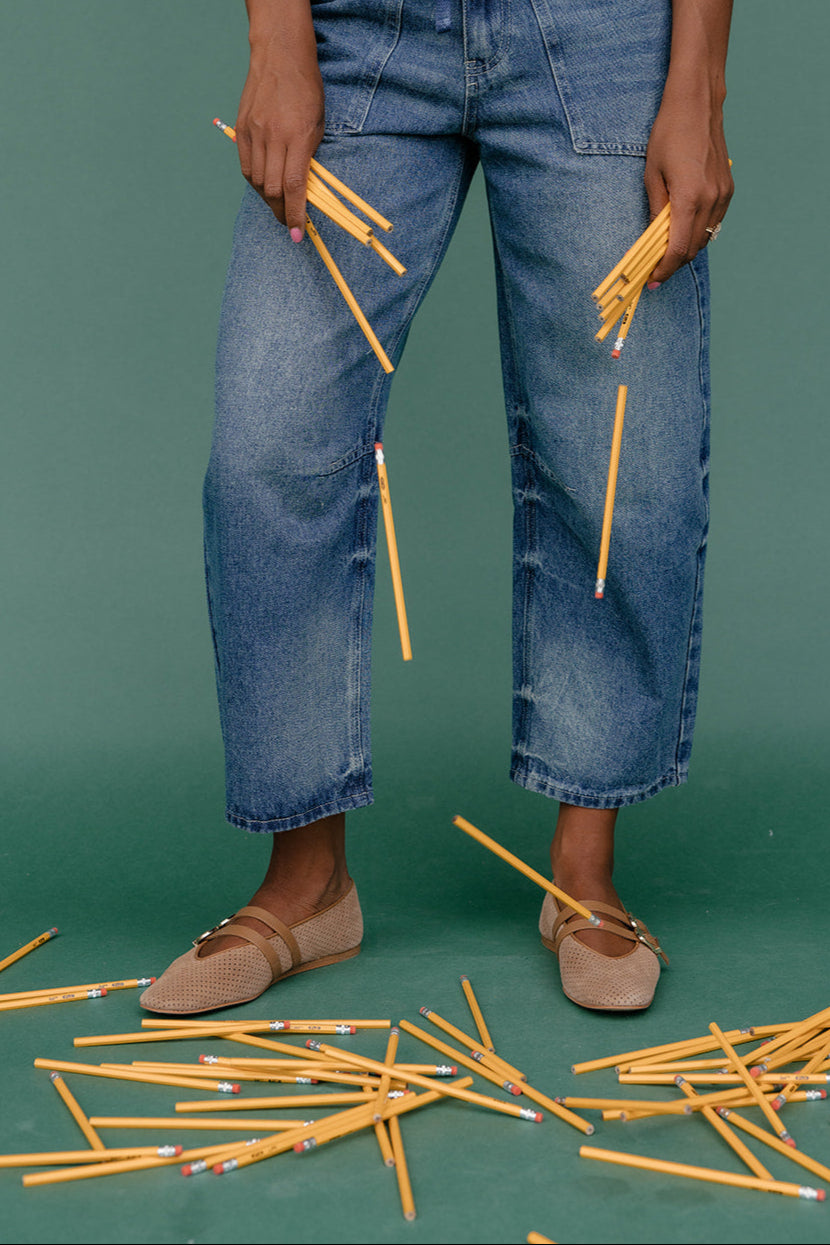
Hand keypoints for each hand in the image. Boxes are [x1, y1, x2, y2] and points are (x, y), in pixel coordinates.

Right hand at [235, 0, 323, 239]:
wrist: (279, 56)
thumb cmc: (307, 90)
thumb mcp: (318, 125)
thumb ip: (309, 158)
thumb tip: (303, 190)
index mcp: (297, 137)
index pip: (293, 187)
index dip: (296, 215)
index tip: (298, 234)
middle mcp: (272, 137)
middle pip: (271, 190)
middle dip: (281, 213)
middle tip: (289, 222)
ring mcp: (253, 133)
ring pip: (256, 181)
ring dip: (268, 199)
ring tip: (278, 204)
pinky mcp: (241, 129)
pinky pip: (245, 166)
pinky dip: (255, 182)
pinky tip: (264, 185)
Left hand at [644, 88, 732, 285]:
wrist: (698, 104)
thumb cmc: (668, 134)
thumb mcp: (652, 174)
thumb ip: (655, 211)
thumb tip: (653, 240)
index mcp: (689, 198)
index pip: (678, 249)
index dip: (664, 270)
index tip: (651, 280)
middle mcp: (711, 200)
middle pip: (693, 249)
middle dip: (673, 264)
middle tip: (654, 269)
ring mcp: (723, 195)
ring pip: (705, 238)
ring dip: (686, 249)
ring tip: (667, 250)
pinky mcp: (728, 189)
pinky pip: (714, 223)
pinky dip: (699, 233)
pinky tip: (684, 229)